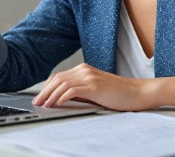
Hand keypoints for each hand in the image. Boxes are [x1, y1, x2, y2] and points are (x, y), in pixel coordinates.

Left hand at [32, 63, 154, 110]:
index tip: (40, 97)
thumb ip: (79, 92)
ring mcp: (89, 76)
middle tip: (37, 103)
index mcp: (84, 69)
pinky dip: (62, 96)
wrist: (137, 93)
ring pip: (62, 84)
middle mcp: (84, 70)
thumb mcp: (95, 91)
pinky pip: (72, 90)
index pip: (59, 76)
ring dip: (50, 95)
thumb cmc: (118, 94)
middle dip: (44, 91)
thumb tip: (61, 99)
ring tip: (44, 105)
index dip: (47, 87)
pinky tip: (59, 103)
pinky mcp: (94, 85)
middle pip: (57, 79)